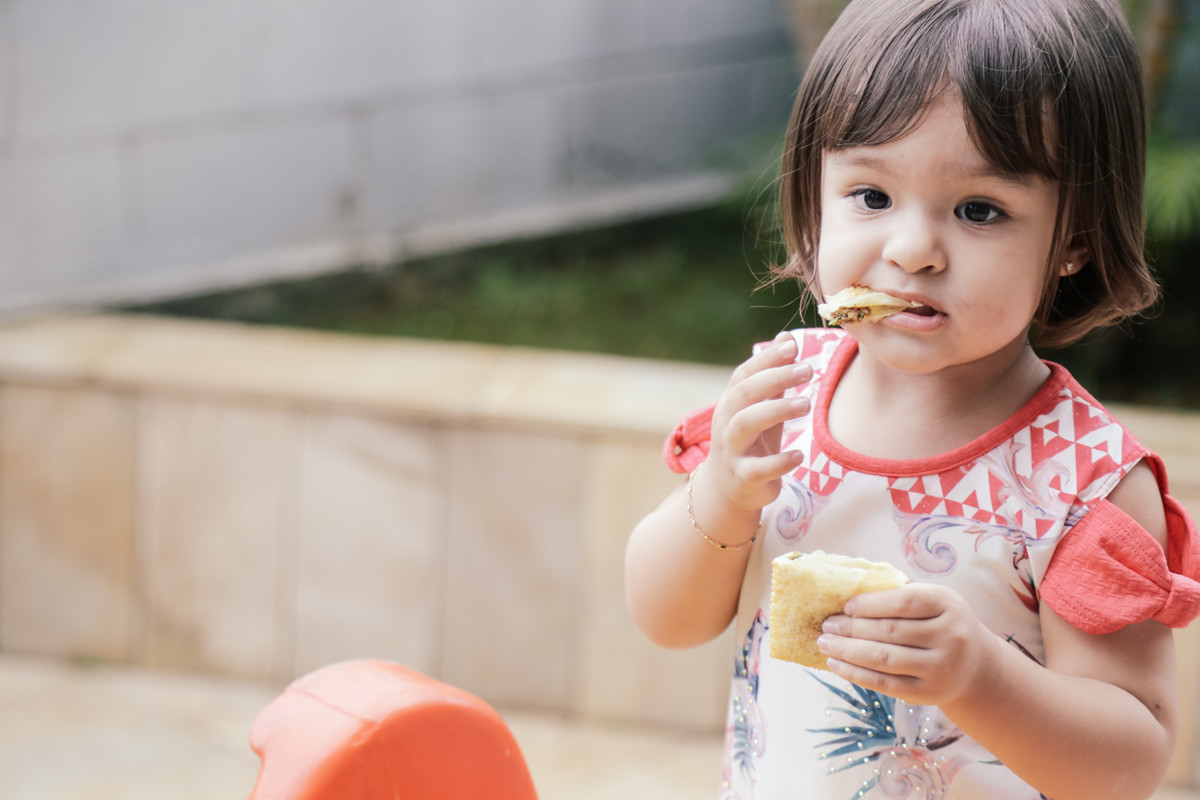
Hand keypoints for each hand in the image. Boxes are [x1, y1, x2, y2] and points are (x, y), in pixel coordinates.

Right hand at [700, 332, 812, 513]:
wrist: (727, 490)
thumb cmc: (750, 442)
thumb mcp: (760, 407)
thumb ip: (772, 376)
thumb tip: (786, 337)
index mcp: (731, 404)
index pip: (743, 374)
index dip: (766, 359)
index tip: (792, 346)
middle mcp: (726, 423)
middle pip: (743, 394)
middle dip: (774, 378)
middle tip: (807, 370)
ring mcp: (732, 450)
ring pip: (744, 424)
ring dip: (776, 410)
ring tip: (806, 404)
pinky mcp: (743, 477)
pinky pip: (757, 469)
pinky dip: (778, 461)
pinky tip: (798, 455)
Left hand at [816, 584, 1000, 706]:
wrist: (974, 664)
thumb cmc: (940, 623)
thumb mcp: (932, 601)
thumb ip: (898, 596)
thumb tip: (846, 599)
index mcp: (948, 605)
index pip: (903, 602)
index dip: (870, 604)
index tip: (845, 606)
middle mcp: (950, 637)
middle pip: (890, 631)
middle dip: (851, 628)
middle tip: (826, 624)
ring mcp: (940, 668)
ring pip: (883, 659)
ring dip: (847, 651)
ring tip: (825, 643)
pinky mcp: (928, 694)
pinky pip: (884, 684)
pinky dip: (855, 674)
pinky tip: (836, 664)